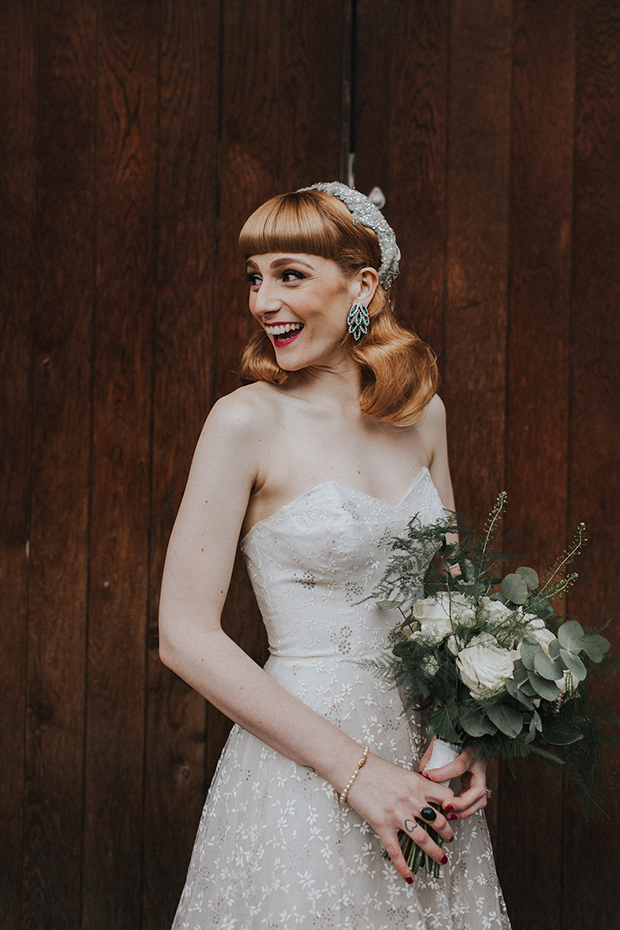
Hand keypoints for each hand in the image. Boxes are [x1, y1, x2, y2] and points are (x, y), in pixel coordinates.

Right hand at [345, 753, 455, 883]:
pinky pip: (396, 851)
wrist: (353, 769)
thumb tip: (426, 797)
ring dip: (435, 852)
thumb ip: (416, 786)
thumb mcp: (402, 773)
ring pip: (423, 839)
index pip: (446, 798)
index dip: (453, 808)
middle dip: (447, 834)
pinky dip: (404, 867)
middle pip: (438, 822)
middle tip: (449, 839)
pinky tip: (410, 877)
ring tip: (441, 859)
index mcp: (418, 784)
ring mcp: (397, 814)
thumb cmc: (375, 768)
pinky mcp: (382, 825)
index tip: (453, 815)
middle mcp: (411, 800)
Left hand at [419, 742, 487, 819]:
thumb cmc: (456, 737)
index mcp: (471, 751)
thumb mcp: (442, 741)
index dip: (443, 774)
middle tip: (445, 807)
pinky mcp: (480, 784)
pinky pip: (478, 801)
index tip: (427, 777)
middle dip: (461, 802)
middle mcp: (479, 764)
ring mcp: (482, 775)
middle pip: (477, 789)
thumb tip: (422, 773)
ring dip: (465, 811)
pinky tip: (453, 812)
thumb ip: (432, 757)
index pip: (459, 765)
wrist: (471, 735)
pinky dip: (466, 810)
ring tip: (448, 814)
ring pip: (481, 798)